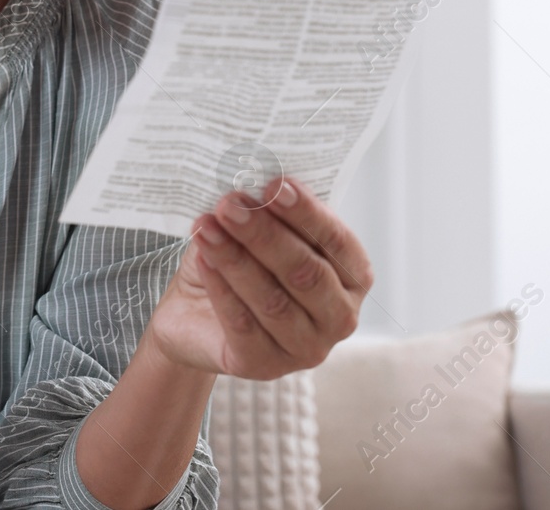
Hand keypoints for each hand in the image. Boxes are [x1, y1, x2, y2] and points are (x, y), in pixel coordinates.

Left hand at [147, 176, 372, 379]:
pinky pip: (243, 325)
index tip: (274, 184)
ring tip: (206, 226)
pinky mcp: (264, 367)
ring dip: (236, 258)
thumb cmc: (242, 262)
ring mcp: (306, 349)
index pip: (337, 242)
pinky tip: (203, 258)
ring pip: (273, 300)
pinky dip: (222, 287)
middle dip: (266, 234)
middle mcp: (339, 317)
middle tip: (230, 204)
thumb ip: (271, 211)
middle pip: (306, 273)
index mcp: (353, 277)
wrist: (196, 314)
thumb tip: (258, 183)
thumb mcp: (262, 231)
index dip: (307, 212)